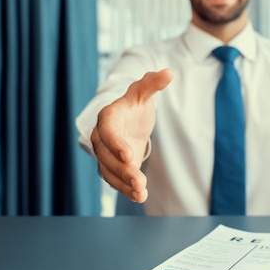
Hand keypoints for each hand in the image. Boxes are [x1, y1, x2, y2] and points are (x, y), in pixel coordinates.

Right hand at [91, 69, 172, 202]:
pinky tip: (140, 196)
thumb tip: (168, 72)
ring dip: (124, 184)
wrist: (128, 119)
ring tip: (141, 193)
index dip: (116, 144)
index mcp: (108, 117)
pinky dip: (126, 190)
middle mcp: (101, 137)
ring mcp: (105, 154)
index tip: (129, 156)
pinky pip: (115, 181)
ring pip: (109, 172)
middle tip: (139, 180)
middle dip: (123, 170)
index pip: (108, 131)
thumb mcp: (143, 91)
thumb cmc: (135, 103)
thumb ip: (153, 83)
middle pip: (107, 156)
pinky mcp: (112, 168)